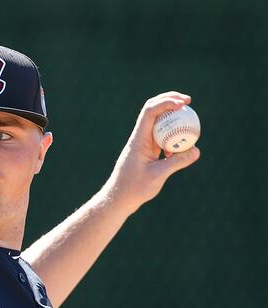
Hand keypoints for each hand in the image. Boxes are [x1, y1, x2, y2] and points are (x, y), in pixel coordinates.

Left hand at [104, 91, 200, 212]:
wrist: (119, 198)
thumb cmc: (134, 188)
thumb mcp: (158, 175)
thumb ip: (177, 162)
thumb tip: (196, 149)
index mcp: (138, 140)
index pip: (150, 112)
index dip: (166, 102)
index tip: (183, 103)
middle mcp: (140, 138)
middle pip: (153, 111)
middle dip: (170, 101)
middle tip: (188, 101)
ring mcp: (143, 144)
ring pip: (158, 123)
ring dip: (173, 119)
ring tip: (190, 123)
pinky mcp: (147, 151)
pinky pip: (162, 137)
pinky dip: (173, 137)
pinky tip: (182, 149)